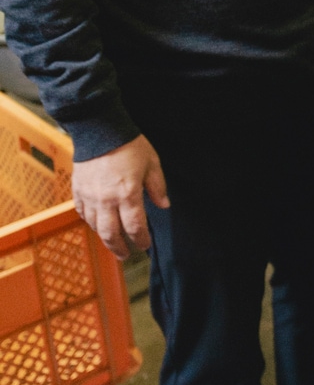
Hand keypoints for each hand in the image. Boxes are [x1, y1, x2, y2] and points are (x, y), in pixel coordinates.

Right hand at [72, 134, 168, 257]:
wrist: (99, 129)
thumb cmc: (128, 145)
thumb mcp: (152, 163)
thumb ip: (157, 187)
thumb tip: (164, 205)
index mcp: (128, 194)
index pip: (135, 227)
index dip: (141, 239)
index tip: (145, 245)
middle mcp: (107, 200)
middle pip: (111, 234)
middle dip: (120, 248)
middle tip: (126, 255)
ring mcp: (90, 196)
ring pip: (95, 226)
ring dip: (104, 237)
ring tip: (112, 242)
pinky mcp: (78, 190)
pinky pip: (82, 213)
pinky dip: (89, 221)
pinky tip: (96, 223)